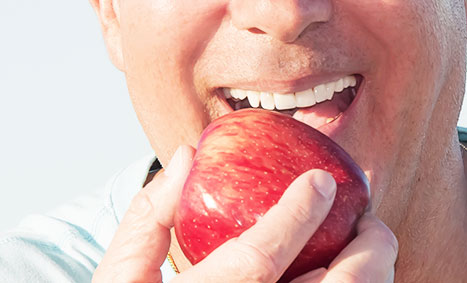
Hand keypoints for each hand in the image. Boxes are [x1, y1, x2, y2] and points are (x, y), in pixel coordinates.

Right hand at [92, 145, 396, 282]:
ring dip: (371, 277)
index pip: (258, 260)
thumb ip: (150, 217)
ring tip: (369, 246)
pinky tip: (347, 276)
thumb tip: (184, 157)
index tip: (320, 181)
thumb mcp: (122, 276)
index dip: (295, 215)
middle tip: (372, 221)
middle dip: (365, 255)